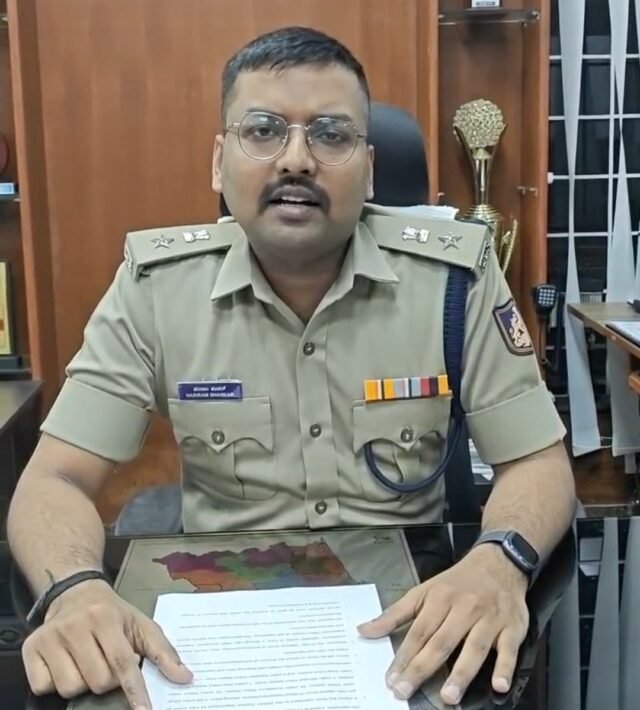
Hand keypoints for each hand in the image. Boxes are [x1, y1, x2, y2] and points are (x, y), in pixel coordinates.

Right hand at [22, 579, 191, 707]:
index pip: (122, 663)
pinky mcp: (31, 648)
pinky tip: (64, 663)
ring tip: (86, 661)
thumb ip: (163, 651)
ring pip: (71, 688)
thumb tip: (185, 678)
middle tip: (106, 660)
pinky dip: (54, 683)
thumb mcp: (141, 624)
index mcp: (106, 617)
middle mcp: (76, 625)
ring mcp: (51, 637)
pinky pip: (44, 687)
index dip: (135, 691)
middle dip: (107, 680)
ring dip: (82, 683)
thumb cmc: (113, 613)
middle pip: (98, 681)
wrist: (76, 592)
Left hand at [358, 545, 528, 705]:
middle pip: (442, 641)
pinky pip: (509, 649)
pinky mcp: (512, 627)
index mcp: (440, 598)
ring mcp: (489, 618)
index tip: (392, 679)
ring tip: (448, 697)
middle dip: (423, 668)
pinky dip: (505, 667)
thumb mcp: (423, 591)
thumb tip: (363, 631)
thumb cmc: (457, 582)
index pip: (419, 631)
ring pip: (475, 646)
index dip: (404, 656)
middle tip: (406, 691)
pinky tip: (499, 686)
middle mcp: (464, 608)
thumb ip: (395, 614)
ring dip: (462, 672)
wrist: (498, 562)